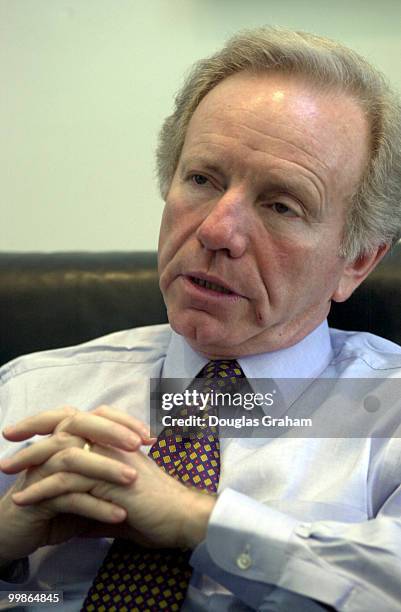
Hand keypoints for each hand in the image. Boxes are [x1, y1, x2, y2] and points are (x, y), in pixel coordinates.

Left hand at [4, 408, 215, 549]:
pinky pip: (67, 481)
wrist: (180, 517)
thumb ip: (94, 496)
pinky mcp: (109, 481)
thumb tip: (73, 510)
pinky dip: (41, 489)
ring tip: (6, 470)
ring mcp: (111, 458)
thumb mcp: (117, 497)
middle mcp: (112, 442)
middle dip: (33, 427)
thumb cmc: (153, 507)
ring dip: (29, 459)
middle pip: (66, 423)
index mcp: (114, 440)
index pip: (78, 418)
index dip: (50, 418)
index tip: (25, 428)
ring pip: (62, 449)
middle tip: (8, 434)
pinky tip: (23, 499)